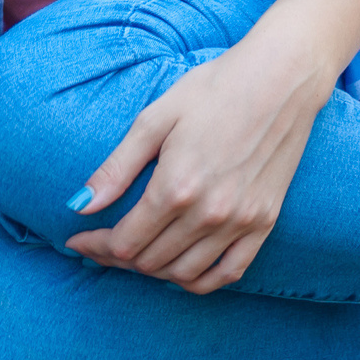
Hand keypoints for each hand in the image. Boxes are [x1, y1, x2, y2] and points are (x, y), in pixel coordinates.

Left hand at [63, 19, 337, 293]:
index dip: (95, 246)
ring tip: (138, 252)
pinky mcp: (265, 222)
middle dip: (118, 257)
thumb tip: (79, 206)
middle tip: (103, 242)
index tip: (78, 239)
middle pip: (150, 261)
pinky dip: (199, 280)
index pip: (124, 243)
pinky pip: (228, 273)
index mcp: (175, 186)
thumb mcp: (154, 120)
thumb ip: (116, 169)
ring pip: (184, 274)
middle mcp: (208, 213)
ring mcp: (241, 221)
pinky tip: (180, 269)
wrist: (280, 79)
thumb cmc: (213, 90)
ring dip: (154, 270)